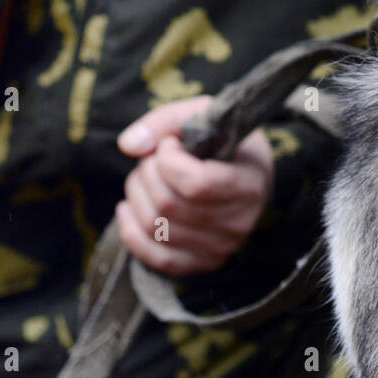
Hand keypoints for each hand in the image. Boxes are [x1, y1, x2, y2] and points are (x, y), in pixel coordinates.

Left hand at [115, 96, 275, 274]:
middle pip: (169, 205)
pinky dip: (131, 233)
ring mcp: (220, 247)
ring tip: (146, 176)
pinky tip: (128, 208)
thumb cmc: (223, 140)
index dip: (169, 160)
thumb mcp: (203, 114)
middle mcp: (238, 221)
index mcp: (248, 182)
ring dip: (137, 195)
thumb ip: (166, 121)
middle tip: (154, 157)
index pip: (197, 184)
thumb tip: (128, 146)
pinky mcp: (201, 262)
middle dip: (147, 173)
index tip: (171, 143)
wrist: (246, 173)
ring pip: (156, 228)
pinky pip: (156, 258)